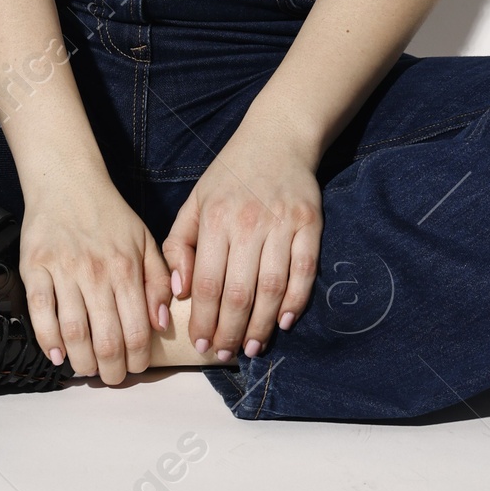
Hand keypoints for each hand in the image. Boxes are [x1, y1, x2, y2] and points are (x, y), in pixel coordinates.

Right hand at [20, 176, 172, 384]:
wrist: (67, 181)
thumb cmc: (109, 215)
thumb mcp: (145, 240)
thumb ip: (160, 280)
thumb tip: (161, 323)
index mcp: (126, 268)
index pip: (136, 330)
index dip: (138, 360)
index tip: (136, 369)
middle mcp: (96, 272)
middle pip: (106, 339)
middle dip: (111, 371)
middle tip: (111, 378)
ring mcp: (63, 270)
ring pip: (74, 332)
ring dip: (82, 362)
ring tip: (87, 369)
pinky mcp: (34, 267)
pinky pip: (40, 312)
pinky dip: (48, 340)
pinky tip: (57, 355)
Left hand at [162, 120, 321, 359]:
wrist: (277, 137)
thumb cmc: (230, 175)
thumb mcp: (194, 201)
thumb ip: (180, 245)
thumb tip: (180, 292)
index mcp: (215, 218)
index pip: (207, 284)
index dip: (204, 320)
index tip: (201, 344)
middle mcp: (248, 223)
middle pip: (239, 293)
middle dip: (230, 332)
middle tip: (225, 354)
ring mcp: (282, 224)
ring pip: (272, 288)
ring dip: (262, 325)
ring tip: (251, 347)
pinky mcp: (309, 223)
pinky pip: (305, 271)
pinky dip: (296, 301)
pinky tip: (285, 322)